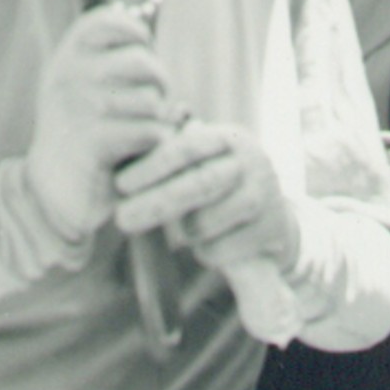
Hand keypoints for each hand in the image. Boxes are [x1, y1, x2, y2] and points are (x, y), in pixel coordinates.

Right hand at [26, 4, 176, 240]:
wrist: (53, 190)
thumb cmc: (79, 132)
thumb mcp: (81, 84)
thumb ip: (105, 54)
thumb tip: (139, 21)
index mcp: (66, 58)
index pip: (108, 21)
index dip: (135, 31)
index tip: (142, 47)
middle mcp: (69, 77)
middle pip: (142, 62)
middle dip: (159, 83)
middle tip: (154, 103)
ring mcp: (79, 109)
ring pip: (151, 101)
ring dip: (158, 119)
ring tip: (145, 130)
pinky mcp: (95, 142)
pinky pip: (150, 131)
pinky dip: (157, 143)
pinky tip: (144, 150)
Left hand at [114, 120, 298, 273]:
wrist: (272, 217)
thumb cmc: (218, 186)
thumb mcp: (202, 162)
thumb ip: (169, 156)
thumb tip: (117, 158)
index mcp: (228, 137)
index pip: (186, 147)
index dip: (151, 166)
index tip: (120, 184)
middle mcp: (251, 160)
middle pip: (199, 184)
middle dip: (155, 203)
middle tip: (122, 219)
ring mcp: (266, 194)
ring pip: (207, 221)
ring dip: (184, 232)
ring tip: (178, 233)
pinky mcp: (272, 230)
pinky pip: (222, 249)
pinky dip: (205, 253)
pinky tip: (205, 246)